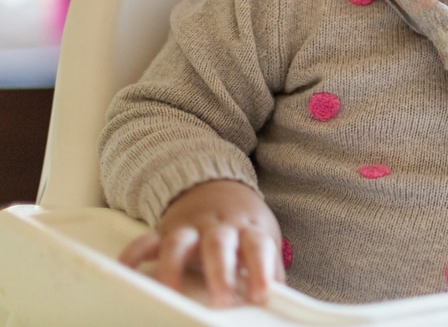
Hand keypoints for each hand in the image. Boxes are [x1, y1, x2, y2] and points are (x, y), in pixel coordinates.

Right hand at [118, 179, 284, 306]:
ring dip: (174, 268)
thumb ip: (270, 269)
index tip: (260, 296)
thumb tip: (281, 301)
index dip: (261, 271)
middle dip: (220, 273)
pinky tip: (126, 271)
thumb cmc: (244, 223)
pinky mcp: (164, 231)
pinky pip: (145, 241)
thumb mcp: (263, 238)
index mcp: (247, 228)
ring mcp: (190, 226)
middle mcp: (218, 225)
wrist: (218, 186)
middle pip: (219, 244)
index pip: (258, 247)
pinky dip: (133, 255)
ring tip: (171, 294)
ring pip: (179, 242)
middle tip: (222, 302)